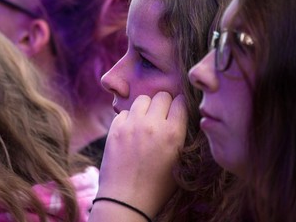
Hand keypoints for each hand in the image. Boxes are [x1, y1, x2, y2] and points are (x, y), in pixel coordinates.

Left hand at [95, 92, 187, 217]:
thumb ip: (180, 136)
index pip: (181, 102)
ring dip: (146, 108)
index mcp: (173, 134)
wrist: (126, 200)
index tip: (177, 113)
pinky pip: (124, 112)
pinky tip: (130, 131)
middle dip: (164, 104)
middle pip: (162, 96)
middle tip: (161, 116)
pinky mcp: (115, 129)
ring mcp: (132, 125)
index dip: (180, 107)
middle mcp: (153, 125)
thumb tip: (178, 117)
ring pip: (142, 99)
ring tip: (145, 121)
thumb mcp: (179, 162)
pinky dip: (128, 118)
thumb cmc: (158, 187)